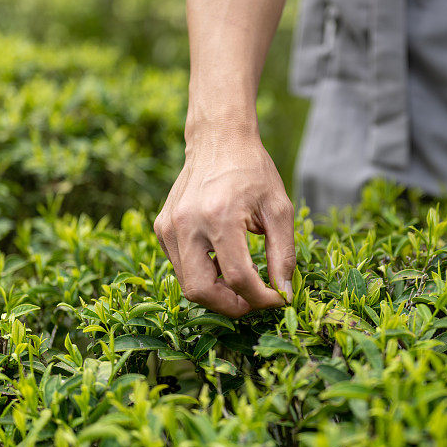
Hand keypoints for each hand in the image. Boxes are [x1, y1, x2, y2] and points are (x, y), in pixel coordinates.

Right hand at [154, 130, 294, 317]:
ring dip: (217, 292)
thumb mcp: (279, 209)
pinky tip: (223, 260)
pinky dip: (203, 274)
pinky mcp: (162, 228)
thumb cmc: (253, 172)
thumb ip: (284, 255)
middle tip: (254, 300)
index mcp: (220, 216)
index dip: (260, 298)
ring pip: (188, 284)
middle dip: (231, 306)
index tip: (277, 298)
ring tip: (241, 278)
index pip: (238, 278)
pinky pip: (180, 266)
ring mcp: (169, 227)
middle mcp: (187, 224)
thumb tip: (283, 293)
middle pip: (202, 291)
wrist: (219, 139)